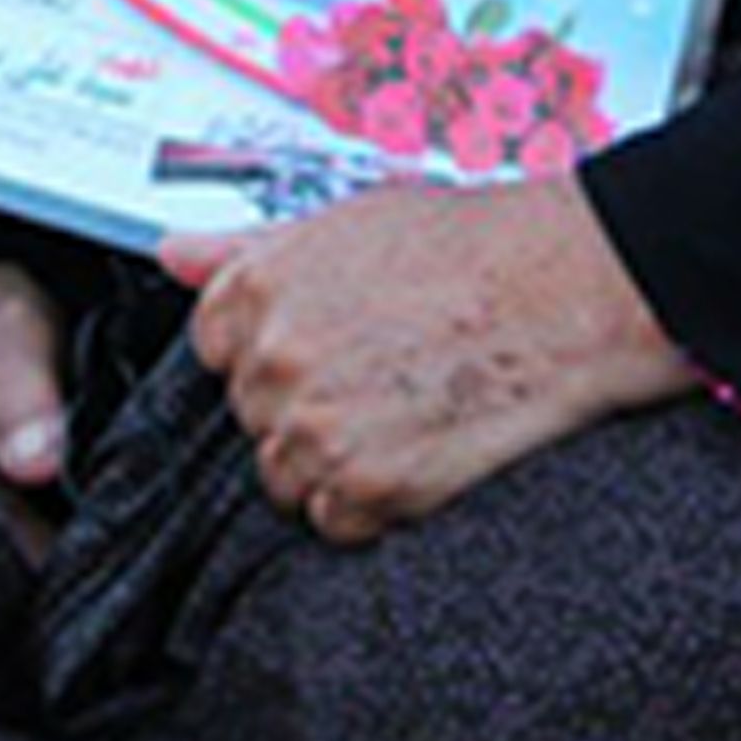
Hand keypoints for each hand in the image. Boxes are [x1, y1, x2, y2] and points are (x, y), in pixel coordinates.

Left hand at [154, 176, 696, 544]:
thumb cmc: (475, 247)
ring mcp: (317, 427)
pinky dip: (372, 504)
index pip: (214, 350)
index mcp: (259, 288)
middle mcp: (276, 358)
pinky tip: (418, 451)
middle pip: (253, 416)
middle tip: (379, 377)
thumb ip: (249, 245)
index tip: (322, 348)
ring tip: (403, 414)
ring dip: (334, 462)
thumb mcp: (351, 219)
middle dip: (304, 406)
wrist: (565, 290)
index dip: (271, 352)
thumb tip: (174, 255)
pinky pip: (335, 522)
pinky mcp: (367, 486)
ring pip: (285, 476)